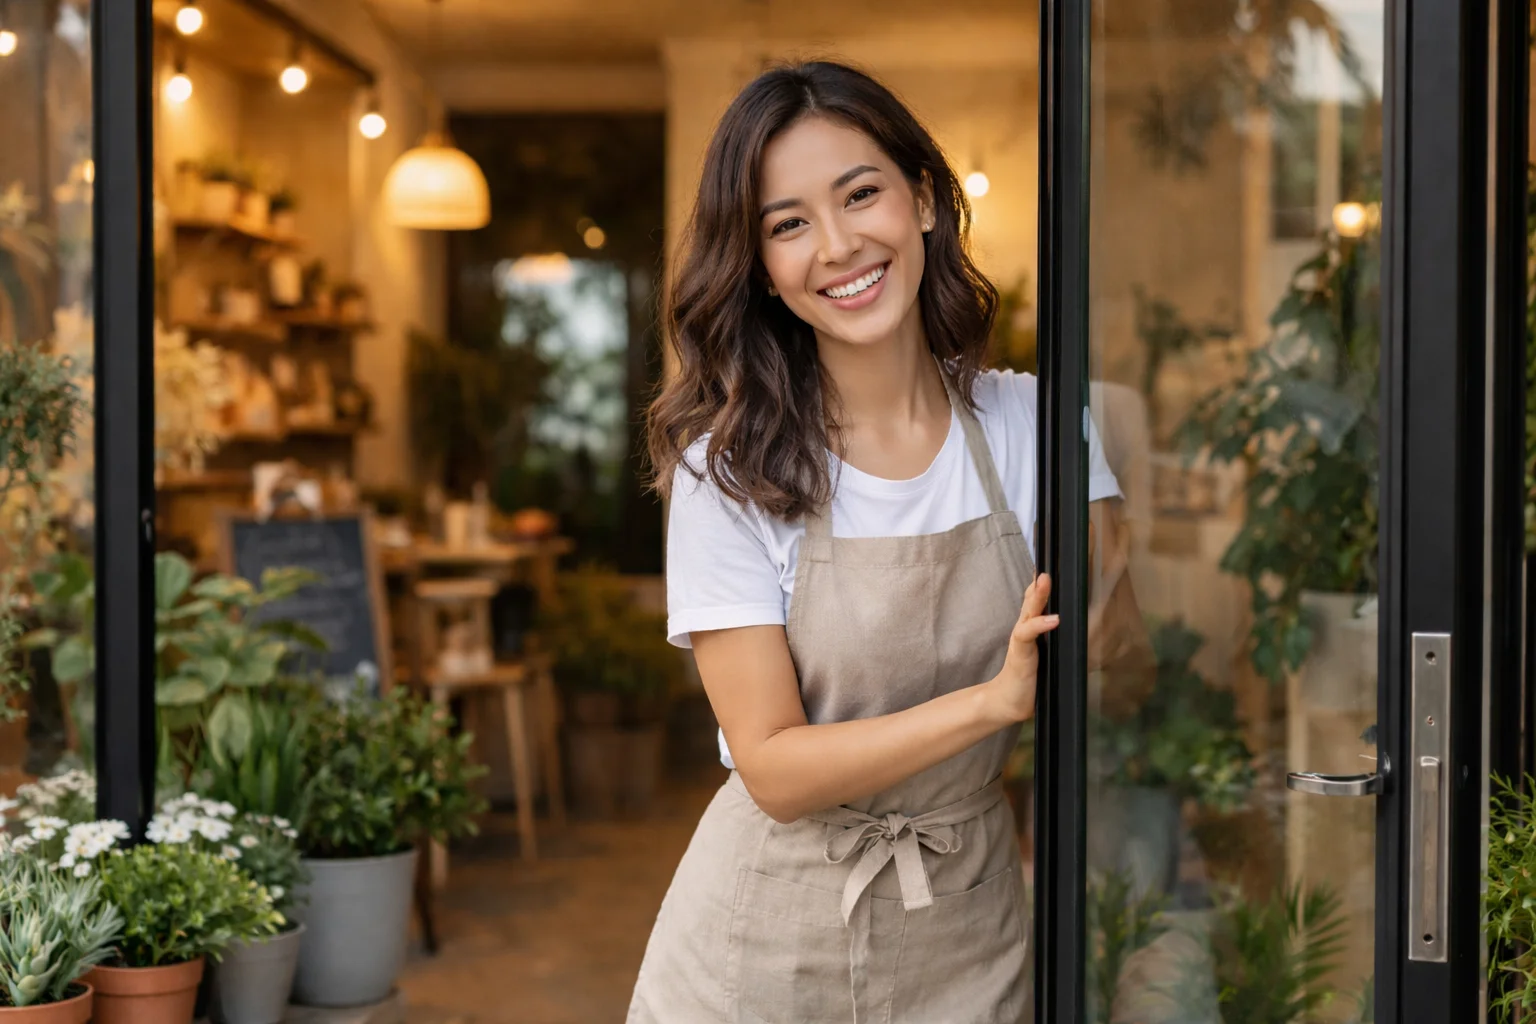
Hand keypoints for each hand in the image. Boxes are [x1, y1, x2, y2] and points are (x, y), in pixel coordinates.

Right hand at [985, 574, 1058, 722]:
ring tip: (1045, 580)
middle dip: (1040, 581)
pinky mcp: (1021, 652)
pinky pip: (1028, 634)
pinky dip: (1040, 625)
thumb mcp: (1050, 656)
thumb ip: (1061, 643)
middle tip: (1049, 563)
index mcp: (1032, 627)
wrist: (1009, 700)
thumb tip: (1094, 636)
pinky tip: (1053, 619)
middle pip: (1032, 598)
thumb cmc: (1031, 679)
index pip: (1037, 599)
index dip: (1043, 583)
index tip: (1055, 565)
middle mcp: (1026, 628)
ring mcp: (1022, 638)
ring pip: (1029, 610)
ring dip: (1038, 595)